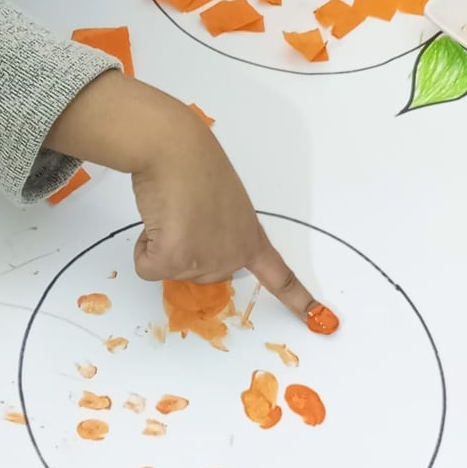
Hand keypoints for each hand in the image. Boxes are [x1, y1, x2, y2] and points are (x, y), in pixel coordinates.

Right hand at [45, 71, 321, 322]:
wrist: (172, 146)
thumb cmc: (192, 161)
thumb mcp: (219, 202)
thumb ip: (217, 229)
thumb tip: (193, 237)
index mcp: (250, 235)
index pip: (280, 276)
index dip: (298, 301)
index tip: (322, 320)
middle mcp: (234, 253)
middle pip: (199, 273)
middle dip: (182, 246)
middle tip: (182, 209)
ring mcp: (206, 259)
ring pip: (170, 271)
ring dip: (161, 242)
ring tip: (170, 207)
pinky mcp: (176, 260)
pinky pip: (147, 269)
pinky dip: (144, 248)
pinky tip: (156, 217)